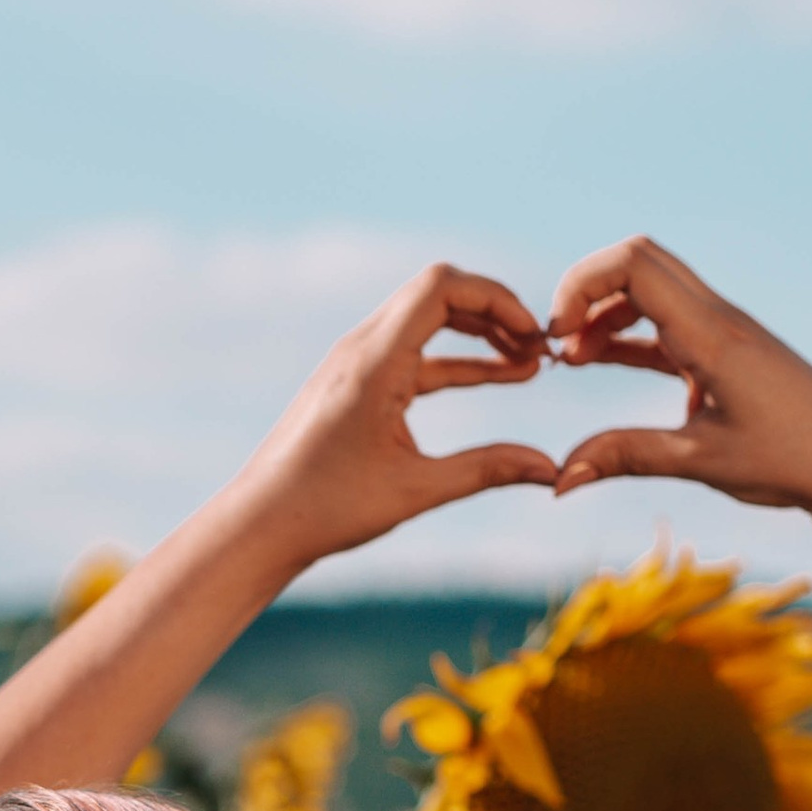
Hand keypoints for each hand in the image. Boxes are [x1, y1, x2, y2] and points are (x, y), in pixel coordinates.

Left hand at [238, 262, 560, 564]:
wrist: (260, 524)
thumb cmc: (326, 509)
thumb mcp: (415, 490)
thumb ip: (486, 470)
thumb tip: (551, 470)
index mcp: (374, 361)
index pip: (442, 286)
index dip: (496, 299)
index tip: (534, 336)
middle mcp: (362, 348)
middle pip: (439, 293)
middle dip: (495, 313)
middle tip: (541, 349)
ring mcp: (356, 362)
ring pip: (428, 322)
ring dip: (479, 336)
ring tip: (529, 365)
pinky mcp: (356, 383)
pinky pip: (415, 355)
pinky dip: (456, 361)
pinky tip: (495, 378)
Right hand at [547, 237, 811, 532]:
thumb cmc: (790, 463)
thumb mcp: (701, 461)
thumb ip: (625, 457)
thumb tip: (557, 480)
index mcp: (712, 335)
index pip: (633, 263)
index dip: (580, 287)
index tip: (556, 341)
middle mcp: (719, 318)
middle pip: (639, 259)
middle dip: (585, 290)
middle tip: (555, 344)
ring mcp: (725, 330)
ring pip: (652, 289)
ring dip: (605, 313)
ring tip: (570, 361)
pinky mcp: (728, 350)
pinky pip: (668, 323)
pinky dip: (630, 335)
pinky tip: (604, 365)